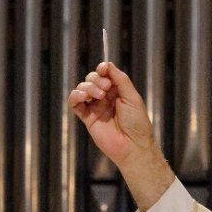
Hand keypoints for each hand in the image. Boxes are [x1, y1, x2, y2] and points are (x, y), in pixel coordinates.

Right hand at [68, 63, 173, 210]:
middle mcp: (106, 98)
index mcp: (118, 91)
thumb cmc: (137, 123)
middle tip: (106, 89)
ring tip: (99, 95)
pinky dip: (75, 96)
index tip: (103, 69)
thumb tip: (108, 64)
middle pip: (92, 79)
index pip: (105, 74)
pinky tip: (82, 97)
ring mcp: (96, 108)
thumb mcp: (132, 97)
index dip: (102, 69)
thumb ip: (120, 79)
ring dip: (88, 87)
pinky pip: (75, 104)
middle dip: (96, 79)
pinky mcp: (88, 118)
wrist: (133, 146)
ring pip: (83, 89)